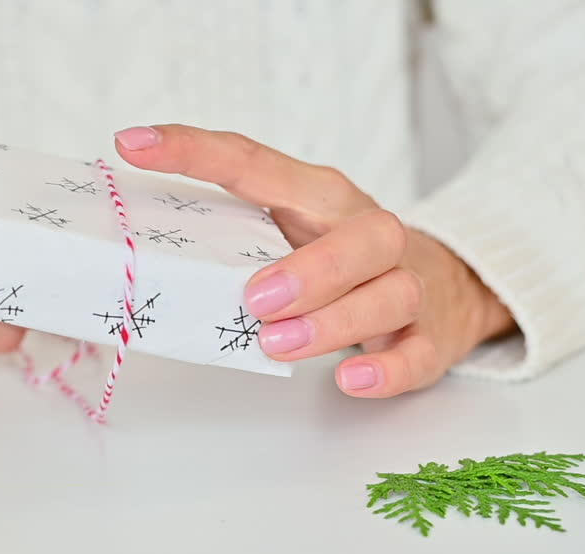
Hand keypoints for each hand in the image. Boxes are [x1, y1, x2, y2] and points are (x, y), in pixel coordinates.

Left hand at [115, 124, 514, 396]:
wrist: (452, 285)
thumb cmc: (344, 258)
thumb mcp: (293, 230)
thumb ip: (233, 237)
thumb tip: (144, 261)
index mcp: (320, 198)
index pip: (254, 163)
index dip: (194, 150)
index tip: (133, 145)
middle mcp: (369, 234)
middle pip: (360, 238)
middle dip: (308, 269)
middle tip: (254, 299)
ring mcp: (407, 285)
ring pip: (388, 294)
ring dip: (332, 321)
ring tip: (277, 344)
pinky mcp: (427, 336)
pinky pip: (415, 353)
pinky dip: (386, 368)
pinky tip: (351, 378)